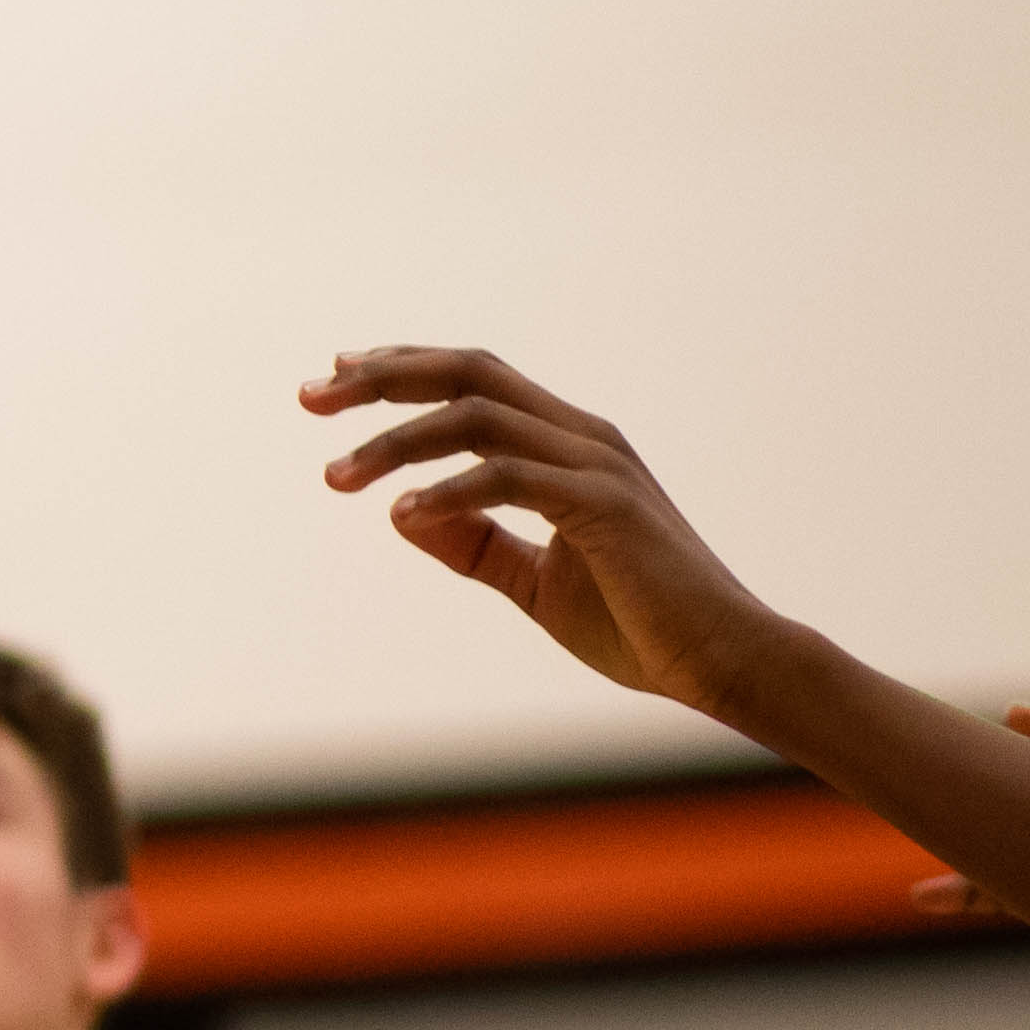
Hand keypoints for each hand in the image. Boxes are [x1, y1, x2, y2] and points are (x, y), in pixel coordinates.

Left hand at [303, 349, 795, 721]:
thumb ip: (473, 543)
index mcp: (568, 444)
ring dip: (395, 442)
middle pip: (468, 373)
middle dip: (382, 377)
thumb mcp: (534, 579)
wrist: (722, 661)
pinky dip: (448, 491)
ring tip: (334, 476)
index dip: (403, 368)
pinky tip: (401, 513)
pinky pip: (509, 479)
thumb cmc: (638, 622)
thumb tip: (400, 512)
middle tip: (307, 399)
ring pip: (476, 419)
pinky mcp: (605, 508)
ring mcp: (597, 467)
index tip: (333, 376)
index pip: (474, 378)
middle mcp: (583, 438)